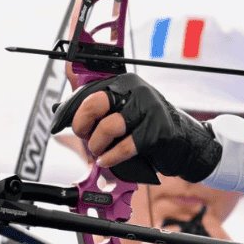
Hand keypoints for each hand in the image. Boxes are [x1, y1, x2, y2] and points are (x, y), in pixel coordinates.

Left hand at [50, 73, 222, 182]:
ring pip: (109, 126)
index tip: (59, 125)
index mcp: (125, 83)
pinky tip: (109, 160)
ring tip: (101, 152)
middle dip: (83, 124)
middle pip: (95, 102)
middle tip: (85, 136)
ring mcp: (150, 109)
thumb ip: (97, 112)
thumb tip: (61, 112)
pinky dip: (113, 157)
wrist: (184, 145)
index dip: (70, 111)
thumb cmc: (148, 131)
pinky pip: (126, 145)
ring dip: (98, 145)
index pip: (87, 90)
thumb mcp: (122, 115)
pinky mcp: (158, 130)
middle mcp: (137, 90)